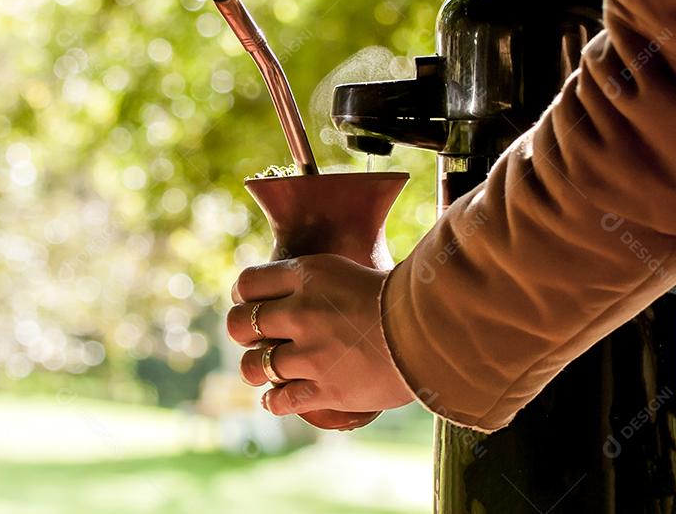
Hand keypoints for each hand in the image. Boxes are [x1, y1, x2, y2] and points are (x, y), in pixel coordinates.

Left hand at [226, 254, 414, 429]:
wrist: (437, 329)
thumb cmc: (398, 297)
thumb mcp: (347, 272)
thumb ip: (311, 282)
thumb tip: (285, 291)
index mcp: (307, 275)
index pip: (246, 283)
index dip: (242, 296)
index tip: (249, 304)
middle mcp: (301, 312)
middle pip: (238, 324)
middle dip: (242, 333)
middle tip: (257, 339)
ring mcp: (311, 353)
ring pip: (252, 367)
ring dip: (256, 370)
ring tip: (268, 371)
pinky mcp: (325, 389)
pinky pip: (279, 401)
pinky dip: (275, 403)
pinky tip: (278, 399)